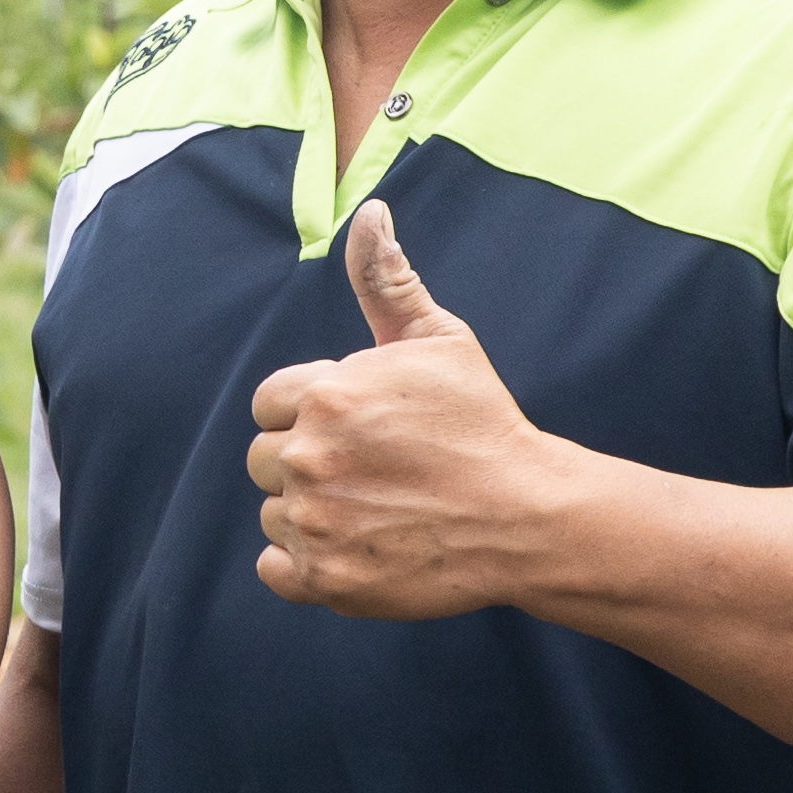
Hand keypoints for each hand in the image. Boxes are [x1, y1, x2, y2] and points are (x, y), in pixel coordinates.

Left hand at [241, 206, 586, 619]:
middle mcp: (311, 457)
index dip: (312, 414)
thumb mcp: (440, 341)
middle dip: (308, 461)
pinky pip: (275, 568)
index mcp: (328, 394)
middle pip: (264, 459)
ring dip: (310, 513)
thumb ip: (388, 281)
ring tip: (375, 509)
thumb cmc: (483, 423)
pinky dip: (305, 565)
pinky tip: (356, 548)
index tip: (362, 430)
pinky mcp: (325, 580)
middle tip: (373, 472)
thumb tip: (369, 213)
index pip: (270, 404)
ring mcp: (316, 522)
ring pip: (274, 513)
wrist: (528, 517)